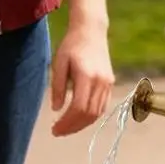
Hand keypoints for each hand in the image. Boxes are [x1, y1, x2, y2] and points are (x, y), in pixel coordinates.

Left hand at [51, 21, 115, 137]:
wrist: (91, 30)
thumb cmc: (71, 45)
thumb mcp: (59, 63)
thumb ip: (57, 87)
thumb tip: (56, 109)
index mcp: (86, 76)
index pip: (78, 107)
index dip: (66, 122)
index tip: (54, 128)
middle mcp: (100, 82)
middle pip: (89, 114)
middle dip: (73, 127)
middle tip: (58, 132)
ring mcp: (108, 83)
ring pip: (97, 113)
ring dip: (82, 124)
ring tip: (67, 128)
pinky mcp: (110, 83)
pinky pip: (102, 106)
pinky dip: (91, 116)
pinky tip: (79, 118)